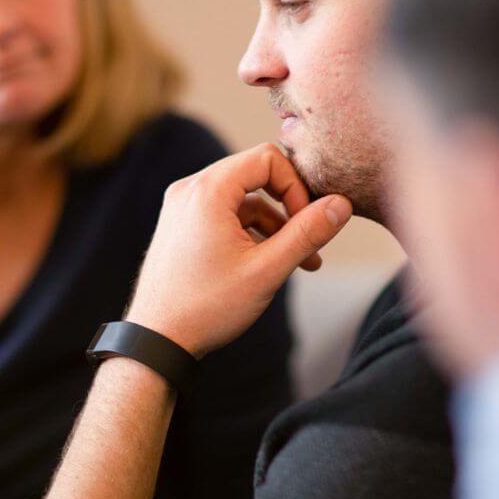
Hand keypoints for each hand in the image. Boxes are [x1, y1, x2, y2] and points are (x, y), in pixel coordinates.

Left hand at [127, 143, 351, 357]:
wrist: (156, 340)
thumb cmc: (206, 306)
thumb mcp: (266, 270)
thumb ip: (307, 233)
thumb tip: (342, 204)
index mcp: (207, 191)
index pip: (267, 158)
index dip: (297, 187)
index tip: (307, 224)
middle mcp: (190, 190)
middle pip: (255, 175)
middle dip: (289, 208)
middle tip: (309, 244)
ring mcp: (182, 208)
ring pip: (243, 199)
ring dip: (274, 225)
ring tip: (298, 263)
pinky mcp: (181, 226)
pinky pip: (226, 215)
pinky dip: (251, 233)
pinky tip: (267, 265)